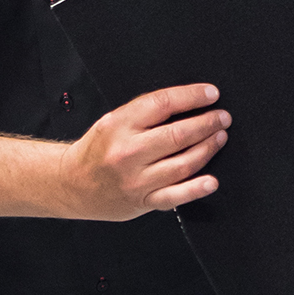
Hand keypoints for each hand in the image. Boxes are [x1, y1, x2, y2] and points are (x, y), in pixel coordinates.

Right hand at [60, 83, 229, 219]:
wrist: (71, 184)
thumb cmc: (97, 149)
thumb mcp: (113, 122)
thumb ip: (144, 114)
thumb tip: (187, 104)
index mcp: (120, 125)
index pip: (163, 103)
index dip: (192, 96)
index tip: (211, 94)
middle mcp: (128, 152)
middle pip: (177, 134)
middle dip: (207, 123)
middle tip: (222, 117)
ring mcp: (136, 179)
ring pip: (182, 164)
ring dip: (207, 149)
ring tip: (220, 138)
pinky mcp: (142, 200)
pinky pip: (175, 195)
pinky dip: (196, 189)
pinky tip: (212, 181)